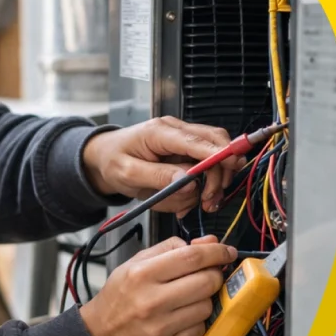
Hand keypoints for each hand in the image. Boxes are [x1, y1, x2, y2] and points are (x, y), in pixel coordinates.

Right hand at [79, 235, 236, 335]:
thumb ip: (171, 248)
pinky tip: (182, 316)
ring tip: (188, 298)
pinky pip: (201, 329)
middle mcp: (151, 300)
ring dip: (205, 299)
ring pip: (207, 306)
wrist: (100, 333)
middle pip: (207, 281)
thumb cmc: (119, 296)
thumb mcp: (135, 263)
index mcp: (142, 274)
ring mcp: (160, 326)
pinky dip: (197, 320)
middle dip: (214, 275)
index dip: (217, 252)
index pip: (192, 257)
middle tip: (207, 274)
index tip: (226, 252)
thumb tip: (208, 243)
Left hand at [82, 117, 244, 217]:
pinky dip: (198, 187)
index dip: (220, 154)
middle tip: (208, 201)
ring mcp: (181, 140)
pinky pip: (203, 168)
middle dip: (217, 175)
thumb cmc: (111, 161)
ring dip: (209, 185)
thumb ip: (158, 177)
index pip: (199, 140)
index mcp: (160, 132)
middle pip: (216, 144)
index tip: (232, 169)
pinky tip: (185, 199)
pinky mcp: (184, 152)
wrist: (102, 157)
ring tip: (195, 204)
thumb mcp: (127, 173)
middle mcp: (175, 131)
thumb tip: (187, 181)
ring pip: (214, 158)